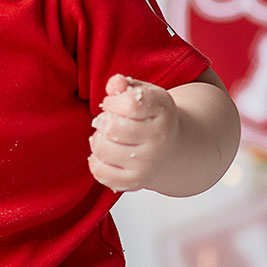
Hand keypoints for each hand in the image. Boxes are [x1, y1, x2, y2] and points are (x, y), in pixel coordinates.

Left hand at [89, 74, 180, 191]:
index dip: (113, 101)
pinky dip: (95, 160)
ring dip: (98, 138)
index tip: (114, 103)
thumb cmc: (150, 117)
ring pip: (102, 149)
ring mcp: (148, 164)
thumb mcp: (143, 94)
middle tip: (110, 120)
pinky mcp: (135, 181)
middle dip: (103, 120)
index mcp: (163, 112)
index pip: (130, 103)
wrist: (170, 148)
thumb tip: (116, 84)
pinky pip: (99, 171)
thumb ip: (126, 85)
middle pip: (112, 127)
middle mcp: (159, 140)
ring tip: (108, 136)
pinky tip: (106, 152)